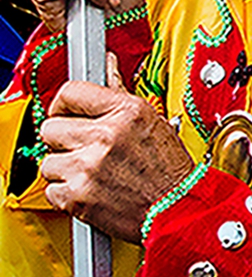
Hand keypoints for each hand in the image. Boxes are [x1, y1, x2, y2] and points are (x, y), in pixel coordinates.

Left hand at [38, 81, 192, 239]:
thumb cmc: (171, 173)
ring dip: (64, 169)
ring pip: (47, 161)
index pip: (70, 92)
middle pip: (50, 128)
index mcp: (125, 112)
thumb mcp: (152, 122)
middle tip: (83, 149)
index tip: (65, 112)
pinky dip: (66, 195)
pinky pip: (51, 190)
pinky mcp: (78, 197)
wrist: (179, 212)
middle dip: (63, 140)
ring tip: (90, 173)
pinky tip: (89, 191)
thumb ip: (119, 95)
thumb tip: (106, 65)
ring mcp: (88, 167)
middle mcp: (105, 137)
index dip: (63, 104)